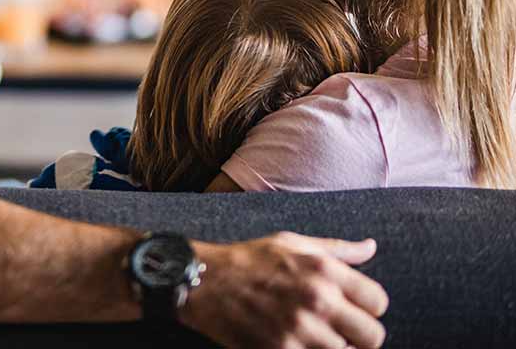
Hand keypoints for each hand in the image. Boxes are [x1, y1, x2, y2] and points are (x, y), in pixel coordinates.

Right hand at [180, 233, 387, 348]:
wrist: (204, 281)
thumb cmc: (249, 260)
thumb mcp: (291, 243)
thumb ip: (336, 249)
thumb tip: (371, 247)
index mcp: (324, 270)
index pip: (378, 302)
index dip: (368, 308)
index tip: (353, 310)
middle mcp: (318, 299)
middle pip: (373, 336)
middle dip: (359, 336)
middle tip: (340, 331)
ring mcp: (301, 329)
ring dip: (334, 348)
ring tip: (315, 338)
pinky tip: (297, 343)